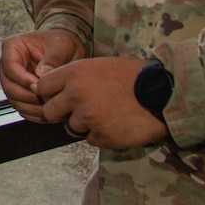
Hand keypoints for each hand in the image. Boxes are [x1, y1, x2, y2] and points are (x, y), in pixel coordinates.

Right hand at [0, 29, 84, 121]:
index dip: (23, 79)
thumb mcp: (62, 45)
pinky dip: (34, 113)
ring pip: (14, 99)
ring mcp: (13, 81)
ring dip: (31, 107)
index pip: (10, 67)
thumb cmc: (62, 43)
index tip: (39, 86)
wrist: (67, 52)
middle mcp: (9, 65)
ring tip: (50, 108)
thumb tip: (41, 74)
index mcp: (13, 47)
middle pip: (8, 86)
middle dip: (27, 96)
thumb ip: (53, 58)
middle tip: (45, 100)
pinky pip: (22, 107)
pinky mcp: (21, 93)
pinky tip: (49, 112)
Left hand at [36, 58, 168, 148]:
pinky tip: (116, 123)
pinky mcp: (101, 136)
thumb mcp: (98, 66)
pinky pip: (91, 139)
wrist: (162, 92)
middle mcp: (76, 95)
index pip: (42, 87)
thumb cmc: (131, 76)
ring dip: (85, 124)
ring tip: (107, 113)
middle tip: (80, 109)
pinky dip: (101, 134)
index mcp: (74, 73)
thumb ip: (72, 77)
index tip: (58, 96)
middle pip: (49, 112)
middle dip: (61, 113)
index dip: (49, 93)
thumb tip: (43, 88)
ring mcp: (88, 117)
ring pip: (71, 127)